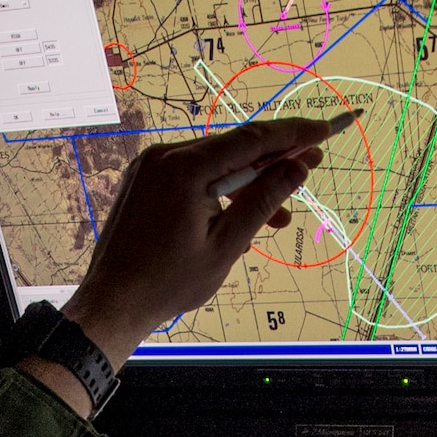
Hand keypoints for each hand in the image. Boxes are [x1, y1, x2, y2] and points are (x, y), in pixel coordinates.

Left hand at [21, 116, 330, 413]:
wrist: (112, 304)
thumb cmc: (168, 284)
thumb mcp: (226, 246)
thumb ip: (264, 201)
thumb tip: (299, 167)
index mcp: (186, 168)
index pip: (252, 140)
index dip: (293, 135)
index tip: (324, 131)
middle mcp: (165, 156)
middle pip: (233, 148)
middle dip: (273, 162)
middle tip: (311, 168)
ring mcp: (151, 166)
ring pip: (213, 164)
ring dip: (247, 185)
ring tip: (280, 220)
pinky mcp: (144, 181)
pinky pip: (191, 176)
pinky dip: (218, 192)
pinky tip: (236, 221)